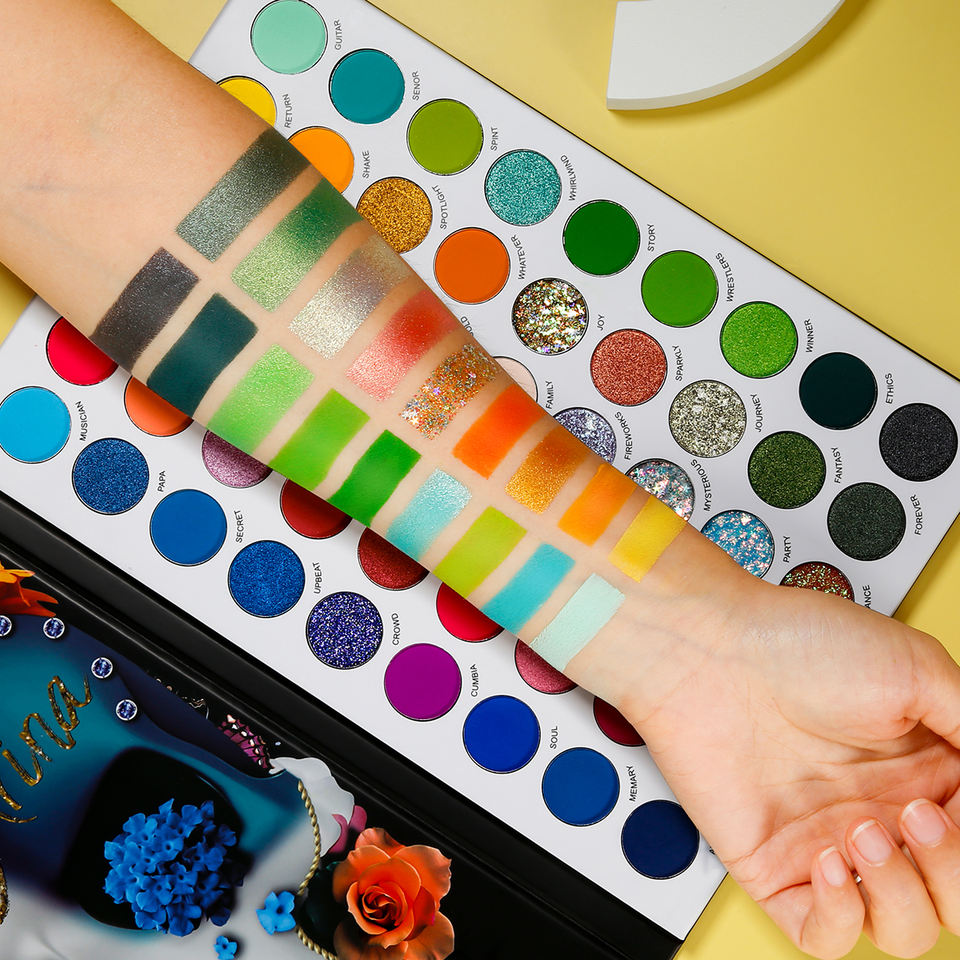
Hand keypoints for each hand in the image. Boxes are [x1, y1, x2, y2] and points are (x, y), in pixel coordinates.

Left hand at [617, 571, 959, 957]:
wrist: (708, 652)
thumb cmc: (794, 644)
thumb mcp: (916, 670)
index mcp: (925, 770)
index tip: (959, 805)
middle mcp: (882, 811)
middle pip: (953, 898)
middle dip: (954, 872)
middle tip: (918, 814)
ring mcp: (829, 841)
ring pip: (901, 930)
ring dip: (901, 894)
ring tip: (864, 829)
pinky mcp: (775, 863)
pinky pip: (821, 935)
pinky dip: (839, 916)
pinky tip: (827, 858)